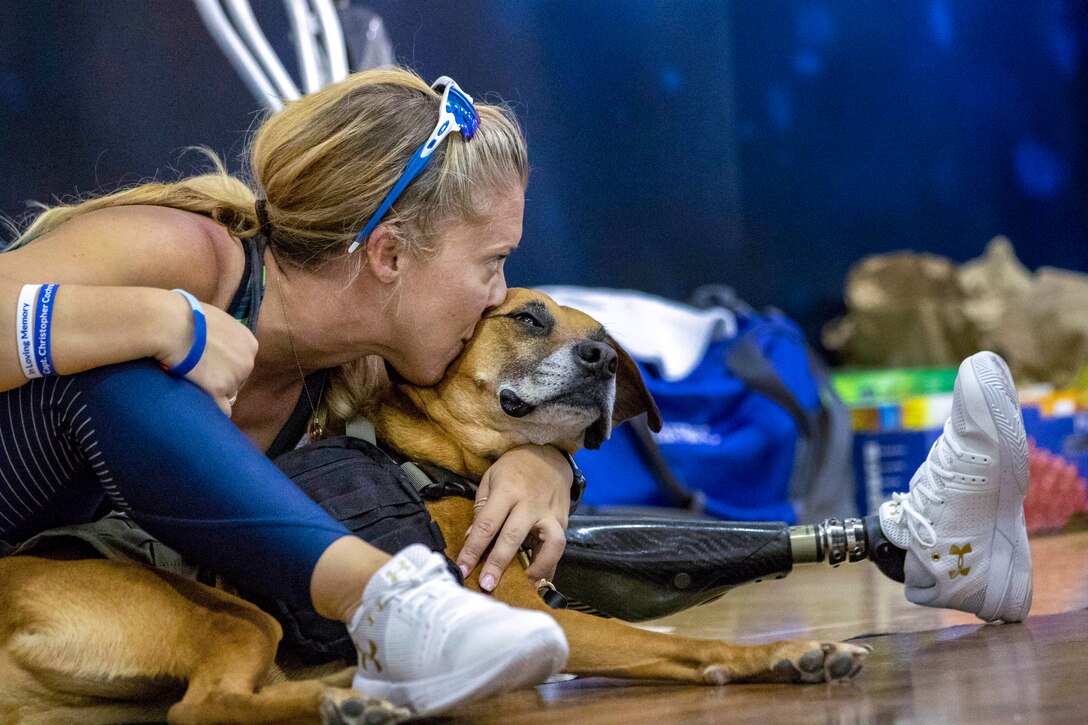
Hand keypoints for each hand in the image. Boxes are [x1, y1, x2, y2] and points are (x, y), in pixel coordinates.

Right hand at [156, 292, 257, 415]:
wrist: (171, 325)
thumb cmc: (187, 316)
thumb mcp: (217, 320)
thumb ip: (224, 335)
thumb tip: (217, 341)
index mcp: (249, 344)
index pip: (243, 363)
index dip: (226, 365)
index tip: (211, 364)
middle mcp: (247, 362)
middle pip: (238, 380)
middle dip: (221, 380)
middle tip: (199, 375)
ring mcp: (234, 379)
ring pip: (228, 395)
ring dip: (214, 393)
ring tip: (194, 384)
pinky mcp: (217, 392)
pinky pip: (222, 411)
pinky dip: (212, 410)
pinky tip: (200, 404)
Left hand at [457, 444, 571, 590]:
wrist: (549, 456)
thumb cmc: (515, 469)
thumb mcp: (491, 479)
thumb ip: (481, 508)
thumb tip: (472, 539)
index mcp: (508, 491)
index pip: (486, 524)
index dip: (472, 549)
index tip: (462, 569)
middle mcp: (530, 503)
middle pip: (513, 536)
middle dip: (498, 563)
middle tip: (487, 585)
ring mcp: (550, 513)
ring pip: (549, 544)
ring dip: (537, 568)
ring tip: (524, 585)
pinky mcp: (564, 521)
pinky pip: (559, 548)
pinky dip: (550, 566)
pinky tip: (539, 579)